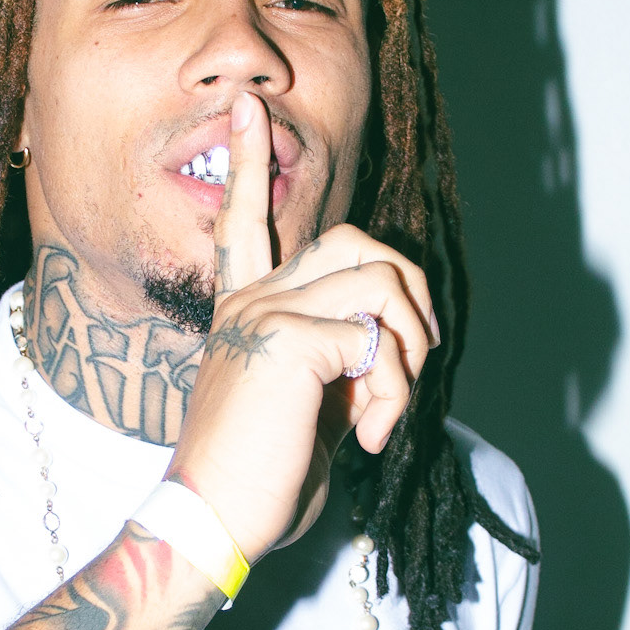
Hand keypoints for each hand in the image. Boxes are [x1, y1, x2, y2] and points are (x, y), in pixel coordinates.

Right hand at [170, 91, 438, 564]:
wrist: (214, 522)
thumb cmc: (258, 478)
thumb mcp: (304, 406)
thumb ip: (335, 358)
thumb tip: (390, 347)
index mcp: (245, 308)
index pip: (245, 220)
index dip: (248, 160)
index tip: (249, 107)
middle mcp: (251, 299)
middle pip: (358, 241)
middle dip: (412, 297)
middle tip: (414, 365)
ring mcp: (266, 313)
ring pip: (383, 284)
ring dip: (409, 357)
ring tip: (384, 415)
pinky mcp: (289, 341)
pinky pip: (380, 342)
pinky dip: (393, 395)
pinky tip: (366, 438)